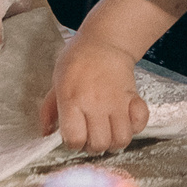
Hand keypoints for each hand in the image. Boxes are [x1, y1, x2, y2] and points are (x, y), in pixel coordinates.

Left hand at [42, 33, 149, 152]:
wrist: (105, 41)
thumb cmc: (78, 60)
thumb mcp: (56, 82)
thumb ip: (49, 110)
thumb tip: (46, 132)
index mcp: (72, 99)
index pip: (74, 139)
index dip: (73, 143)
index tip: (74, 135)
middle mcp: (95, 103)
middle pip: (98, 144)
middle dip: (93, 146)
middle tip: (91, 134)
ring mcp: (116, 101)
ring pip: (121, 139)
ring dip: (114, 141)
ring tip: (108, 132)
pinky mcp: (133, 97)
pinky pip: (140, 123)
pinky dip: (135, 127)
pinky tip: (125, 121)